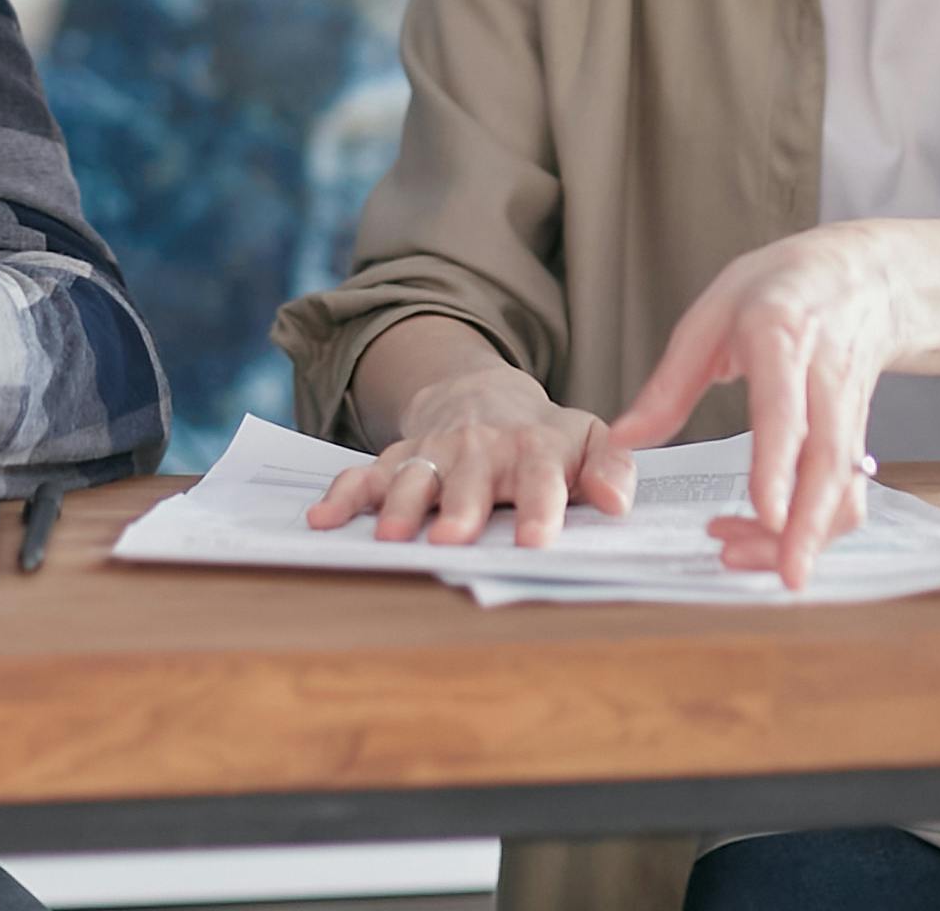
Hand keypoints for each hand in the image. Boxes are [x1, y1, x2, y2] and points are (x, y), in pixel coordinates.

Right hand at [304, 361, 633, 547]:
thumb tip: (617, 503)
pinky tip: (322, 520)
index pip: (541, 477)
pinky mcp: (398, 459)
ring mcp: (434, 452)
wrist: (485, 397)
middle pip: (469, 479)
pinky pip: (364, 475)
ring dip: (401, 503)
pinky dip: (341, 496)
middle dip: (460, 509)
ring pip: (413, 475)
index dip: (541, 507)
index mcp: (534, 448)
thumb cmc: (545, 436)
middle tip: (452, 540)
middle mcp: (480, 449)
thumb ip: (613, 468)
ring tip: (391, 536)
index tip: (537, 541)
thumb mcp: (590, 439)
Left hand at [609, 221, 905, 588]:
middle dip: (811, 527)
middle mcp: (825, 377)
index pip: (786, 410)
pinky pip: (849, 490)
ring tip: (745, 559)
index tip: (769, 515)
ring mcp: (850, 408)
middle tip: (785, 578)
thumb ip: (668, 384)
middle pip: (829, 462)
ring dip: (810, 535)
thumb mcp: (710, 315)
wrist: (860, 276)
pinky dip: (816, 526)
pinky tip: (769, 538)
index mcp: (782, 337)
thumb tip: (619, 440)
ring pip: (846, 485)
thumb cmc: (774, 290)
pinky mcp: (859, 434)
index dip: (779, 464)